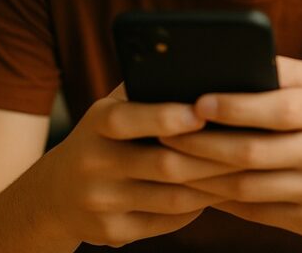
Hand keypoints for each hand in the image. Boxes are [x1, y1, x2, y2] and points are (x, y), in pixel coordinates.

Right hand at [36, 84, 238, 247]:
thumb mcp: (111, 108)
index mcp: (95, 124)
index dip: (165, 117)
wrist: (54, 195)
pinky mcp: (111, 233)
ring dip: (211, 185)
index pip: (128, 119)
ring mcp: (101, 203)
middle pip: (161, 164)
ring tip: (243, 170)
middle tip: (247, 145)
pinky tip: (217, 193)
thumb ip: (145, 89)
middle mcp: (93, 164)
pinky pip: (166, 222)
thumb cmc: (102, 137)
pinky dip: (195, 208)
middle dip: (209, 155)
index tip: (202, 112)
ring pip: (170, 198)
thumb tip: (197, 67)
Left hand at [160, 57, 301, 241]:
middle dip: (203, 143)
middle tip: (166, 133)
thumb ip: (283, 73)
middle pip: (255, 151)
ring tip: (170, 159)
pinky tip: (196, 185)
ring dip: (202, 174)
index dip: (236, 106)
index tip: (197, 102)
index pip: (279, 107)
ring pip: (248, 186)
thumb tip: (230, 63)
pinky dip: (220, 199)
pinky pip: (255, 211)